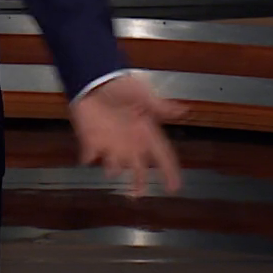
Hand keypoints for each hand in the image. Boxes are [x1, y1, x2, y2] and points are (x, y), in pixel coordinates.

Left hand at [69, 73, 186, 197]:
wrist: (94, 77)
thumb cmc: (121, 85)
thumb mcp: (143, 95)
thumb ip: (162, 108)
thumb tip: (186, 110)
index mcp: (145, 132)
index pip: (161, 156)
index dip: (169, 172)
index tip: (174, 188)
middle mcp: (130, 141)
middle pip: (138, 168)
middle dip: (139, 183)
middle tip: (137, 195)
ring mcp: (110, 142)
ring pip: (114, 166)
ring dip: (113, 170)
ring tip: (112, 171)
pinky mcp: (91, 138)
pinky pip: (88, 155)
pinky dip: (87, 158)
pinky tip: (86, 159)